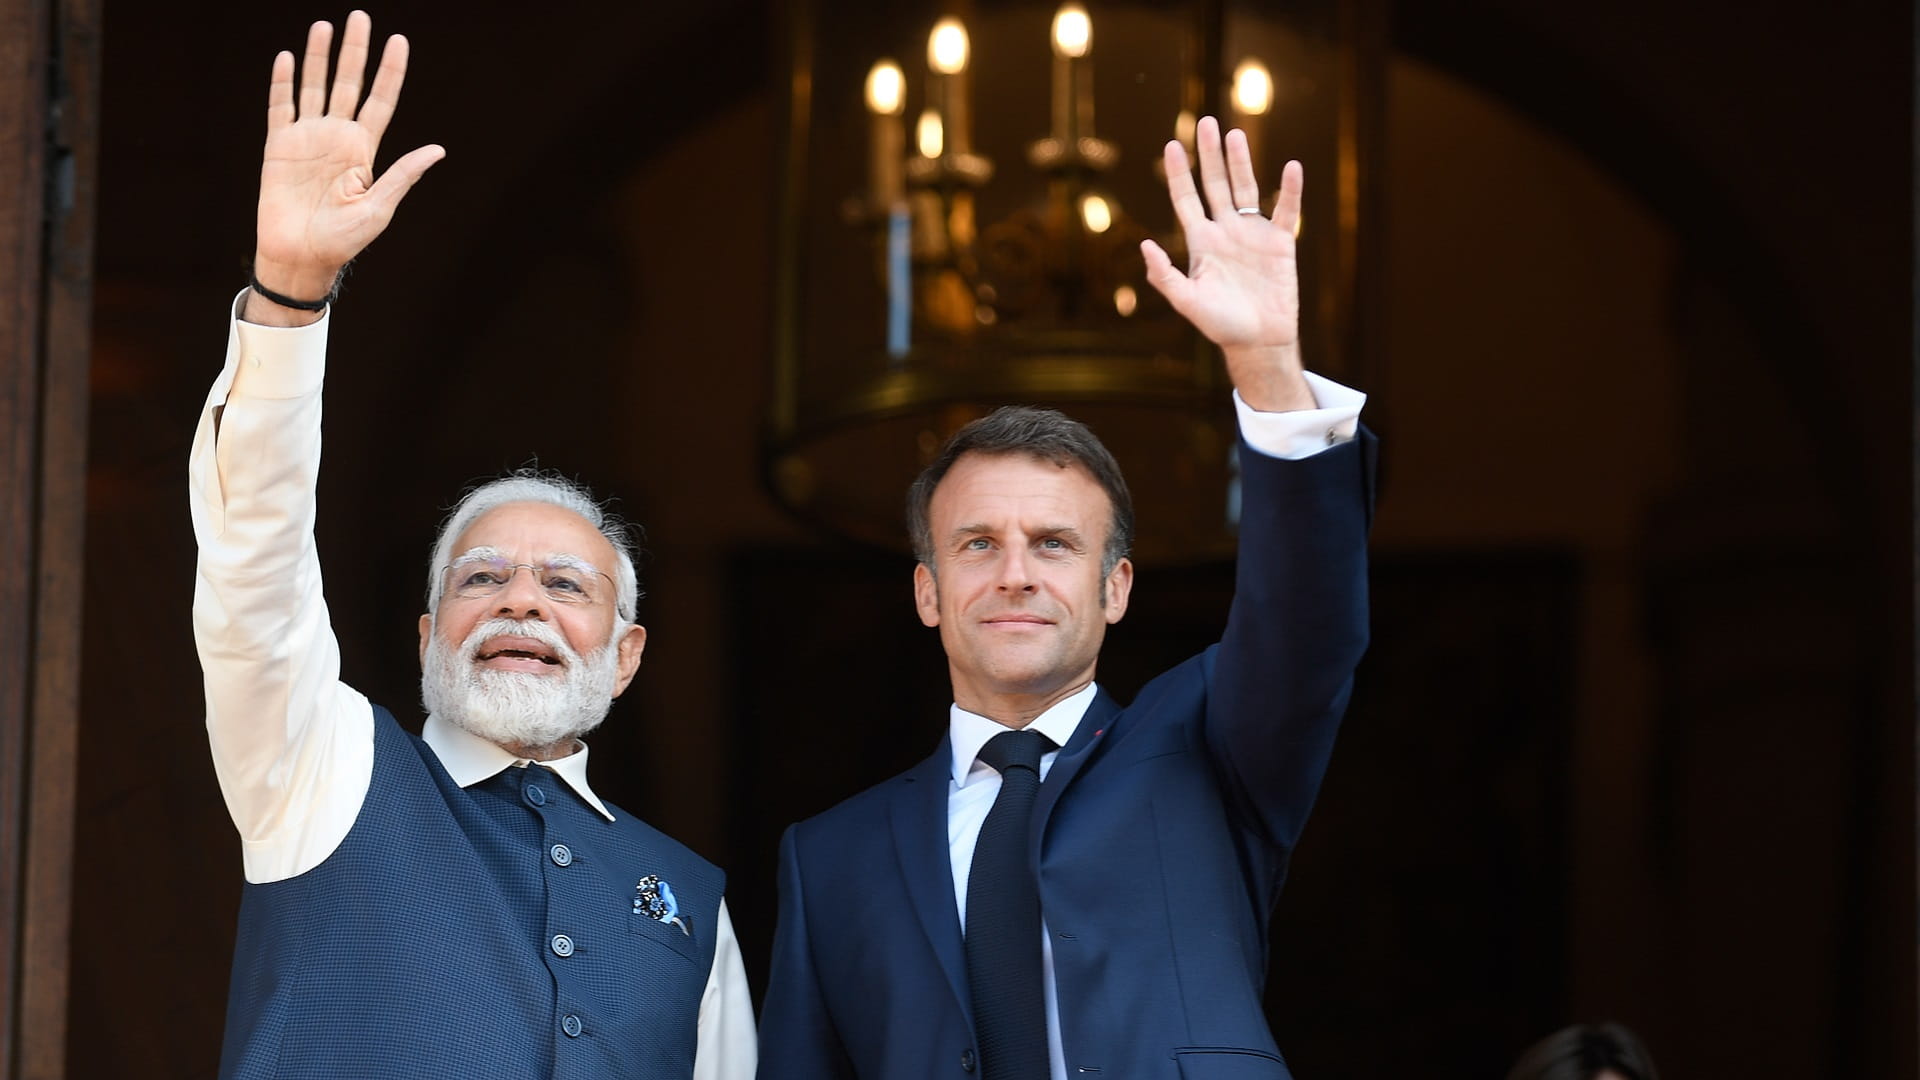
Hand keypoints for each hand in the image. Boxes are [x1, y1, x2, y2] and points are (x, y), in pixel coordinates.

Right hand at [249, 11, 443, 318]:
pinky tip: (288, 58)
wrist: (301, 257)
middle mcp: (338, 137)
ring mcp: (308, 139)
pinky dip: (284, 83)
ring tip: (325, 25)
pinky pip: (281, 107)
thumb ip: (403, 174)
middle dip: (355, 51)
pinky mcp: (279, 146)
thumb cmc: (344, 240)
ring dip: (320, 57)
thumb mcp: (379, 207)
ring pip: (315, 87)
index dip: (391, 71)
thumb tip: (438, 149)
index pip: (381, 100)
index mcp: (365, 150)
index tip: (399, 41)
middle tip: (361, 16)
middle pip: (349, 83)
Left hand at [1142, 116, 1312, 411]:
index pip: (1186, 198)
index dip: (1178, 172)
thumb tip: (1143, 244)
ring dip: (1241, 163)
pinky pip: (1285, 211)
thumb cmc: (1220, 325)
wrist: (1258, 341)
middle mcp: (1225, 231)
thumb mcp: (1187, 302)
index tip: (1172, 144)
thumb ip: (1165, 276)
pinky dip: (1289, 190)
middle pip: (1215, 184)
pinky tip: (1290, 168)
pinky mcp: (1280, 243)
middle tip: (1206, 122)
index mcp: (1201, 242)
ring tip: (1235, 134)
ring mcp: (1253, 234)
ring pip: (1246, 189)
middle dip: (1209, 155)